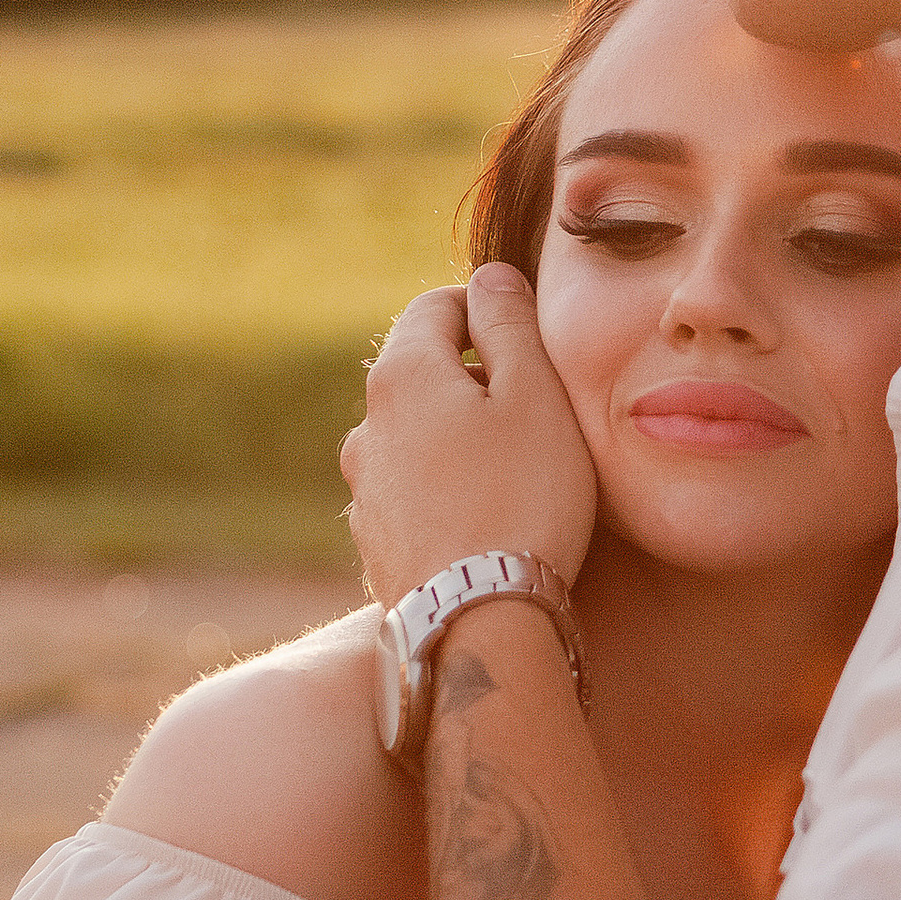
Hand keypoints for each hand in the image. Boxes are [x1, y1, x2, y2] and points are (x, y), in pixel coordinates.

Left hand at [342, 264, 599, 608]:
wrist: (479, 623)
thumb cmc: (524, 499)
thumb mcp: (536, 394)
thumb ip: (511, 323)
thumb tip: (490, 276)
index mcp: (402, 375)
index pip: (438, 306)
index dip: (487, 308)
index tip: (528, 333)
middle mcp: (367, 426)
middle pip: (422, 372)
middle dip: (475, 375)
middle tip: (536, 405)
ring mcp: (364, 488)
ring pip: (415, 435)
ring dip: (458, 436)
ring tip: (515, 468)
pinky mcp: (375, 541)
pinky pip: (413, 490)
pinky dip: (446, 487)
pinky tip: (489, 516)